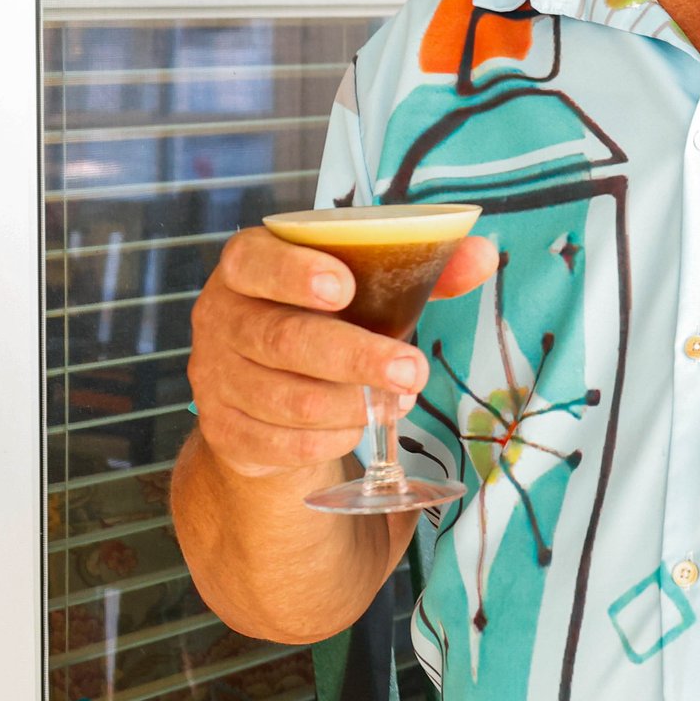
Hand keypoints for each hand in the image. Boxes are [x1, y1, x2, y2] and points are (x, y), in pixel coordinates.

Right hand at [186, 227, 495, 481]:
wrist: (266, 389)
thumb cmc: (323, 318)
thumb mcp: (363, 285)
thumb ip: (420, 266)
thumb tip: (484, 255)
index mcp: (247, 264)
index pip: (256, 261)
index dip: (295, 273)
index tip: (343, 288)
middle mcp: (221, 317)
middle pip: (283, 339)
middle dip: (355, 357)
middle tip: (413, 370)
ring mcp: (215, 378)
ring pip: (287, 399)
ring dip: (353, 405)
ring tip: (399, 401)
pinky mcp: (224, 431)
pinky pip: (282, 444)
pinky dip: (331, 438)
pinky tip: (358, 425)